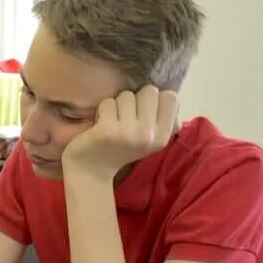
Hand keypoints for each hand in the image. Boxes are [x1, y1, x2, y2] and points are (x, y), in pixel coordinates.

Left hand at [61, 86, 178, 178]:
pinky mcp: (107, 131)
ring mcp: (128, 133)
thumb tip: (170, 96)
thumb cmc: (121, 149)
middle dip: (135, 99)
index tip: (142, 112)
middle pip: (149, 91)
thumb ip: (165, 120)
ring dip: (117, 105)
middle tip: (125, 116)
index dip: (154, 99)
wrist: (92, 171)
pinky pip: (108, 103)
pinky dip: (102, 110)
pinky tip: (100, 125)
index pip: (171, 97)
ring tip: (112, 122)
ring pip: (127, 95)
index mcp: (162, 137)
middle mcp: (149, 135)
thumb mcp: (150, 140)